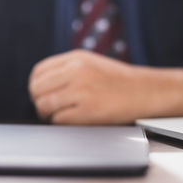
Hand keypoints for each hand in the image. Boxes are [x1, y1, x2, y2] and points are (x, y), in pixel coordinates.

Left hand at [28, 49, 182, 124]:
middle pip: (36, 89)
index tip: (41, 94)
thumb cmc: (116, 80)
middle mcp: (76, 71)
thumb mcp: (89, 63)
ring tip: (58, 115)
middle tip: (47, 109)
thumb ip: (65, 69)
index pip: (38, 72)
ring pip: (44, 105)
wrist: (145, 91)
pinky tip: (72, 120)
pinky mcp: (88, 111)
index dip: (36, 86)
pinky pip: (58, 120)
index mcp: (75, 58)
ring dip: (47, 114)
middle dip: (38, 101)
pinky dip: (61, 123)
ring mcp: (82, 91)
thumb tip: (39, 85)